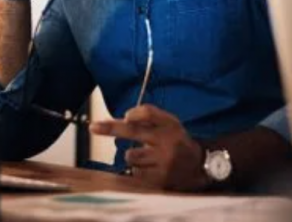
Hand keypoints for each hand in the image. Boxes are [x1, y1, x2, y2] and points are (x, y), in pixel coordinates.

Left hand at [90, 104, 209, 190]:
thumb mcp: (169, 122)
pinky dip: (138, 169)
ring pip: (131, 156)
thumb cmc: (175, 140)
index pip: (149, 113)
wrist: (197, 165)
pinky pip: (136, 172)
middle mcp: (167, 141)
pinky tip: (150, 167)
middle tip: (94, 127)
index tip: (125, 116)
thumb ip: (149, 116)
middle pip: (134, 131)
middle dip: (111, 128)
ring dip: (132, 156)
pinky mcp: (160, 178)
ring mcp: (163, 161)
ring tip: (146, 156)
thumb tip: (125, 117)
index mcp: (170, 124)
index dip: (136, 113)